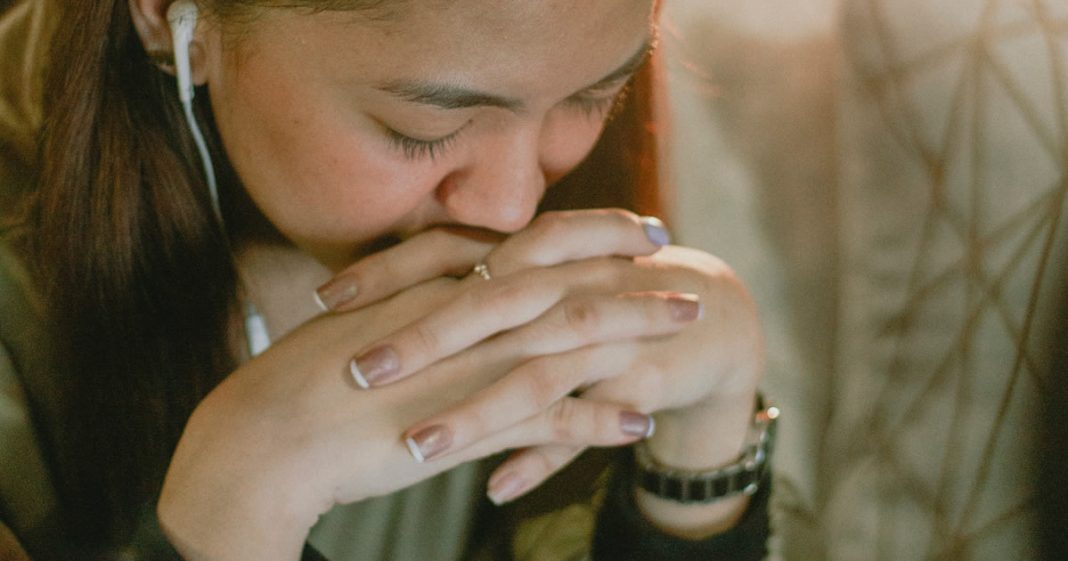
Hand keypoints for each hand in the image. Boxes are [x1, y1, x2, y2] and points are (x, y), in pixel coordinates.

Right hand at [156, 210, 674, 560]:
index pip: (530, 242)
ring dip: (636, 331)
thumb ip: (411, 300)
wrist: (267, 435)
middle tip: (676, 264)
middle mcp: (464, 315)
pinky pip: (553, 421)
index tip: (630, 226)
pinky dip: (600, 420)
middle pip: (566, 281)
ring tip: (685, 328)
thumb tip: (442, 293)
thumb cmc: (301, 379)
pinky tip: (640, 423)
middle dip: (629, 272)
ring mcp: (471, 367)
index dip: (588, 231)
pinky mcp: (468, 425)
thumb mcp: (364, 319)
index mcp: (439, 284)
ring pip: (574, 340)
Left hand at [355, 233, 762, 506]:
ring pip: (535, 375)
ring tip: (417, 448)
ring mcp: (604, 335)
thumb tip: (389, 303)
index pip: (451, 253)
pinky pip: (584, 426)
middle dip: (425, 340)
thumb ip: (480, 286)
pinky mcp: (636, 381)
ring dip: (477, 412)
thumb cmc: (604, 296)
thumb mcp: (542, 279)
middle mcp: (565, 286)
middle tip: (361, 371)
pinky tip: (497, 488)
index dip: (390, 273)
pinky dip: (543, 456)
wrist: (708, 318)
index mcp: (532, 255)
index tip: (326, 300)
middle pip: (489, 309)